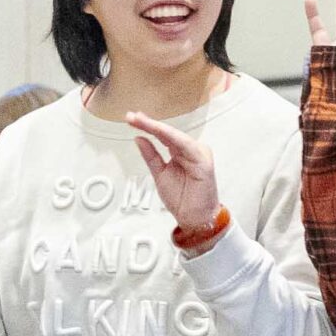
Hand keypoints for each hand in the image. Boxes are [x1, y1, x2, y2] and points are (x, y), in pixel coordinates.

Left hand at [128, 113, 223, 238]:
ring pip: (175, 136)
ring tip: (140, 120)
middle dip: (149, 123)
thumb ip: (151, 156)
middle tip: (131, 116)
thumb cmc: (182, 198)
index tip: (131, 119)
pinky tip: (158, 130)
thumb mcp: (159, 174)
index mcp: (181, 152)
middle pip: (168, 132)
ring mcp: (198, 154)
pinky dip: (170, 137)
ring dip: (157, 127)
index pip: (162, 136)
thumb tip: (139, 138)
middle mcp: (190, 150)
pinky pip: (185, 145)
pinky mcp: (203, 162)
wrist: (195, 218)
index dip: (147, 126)